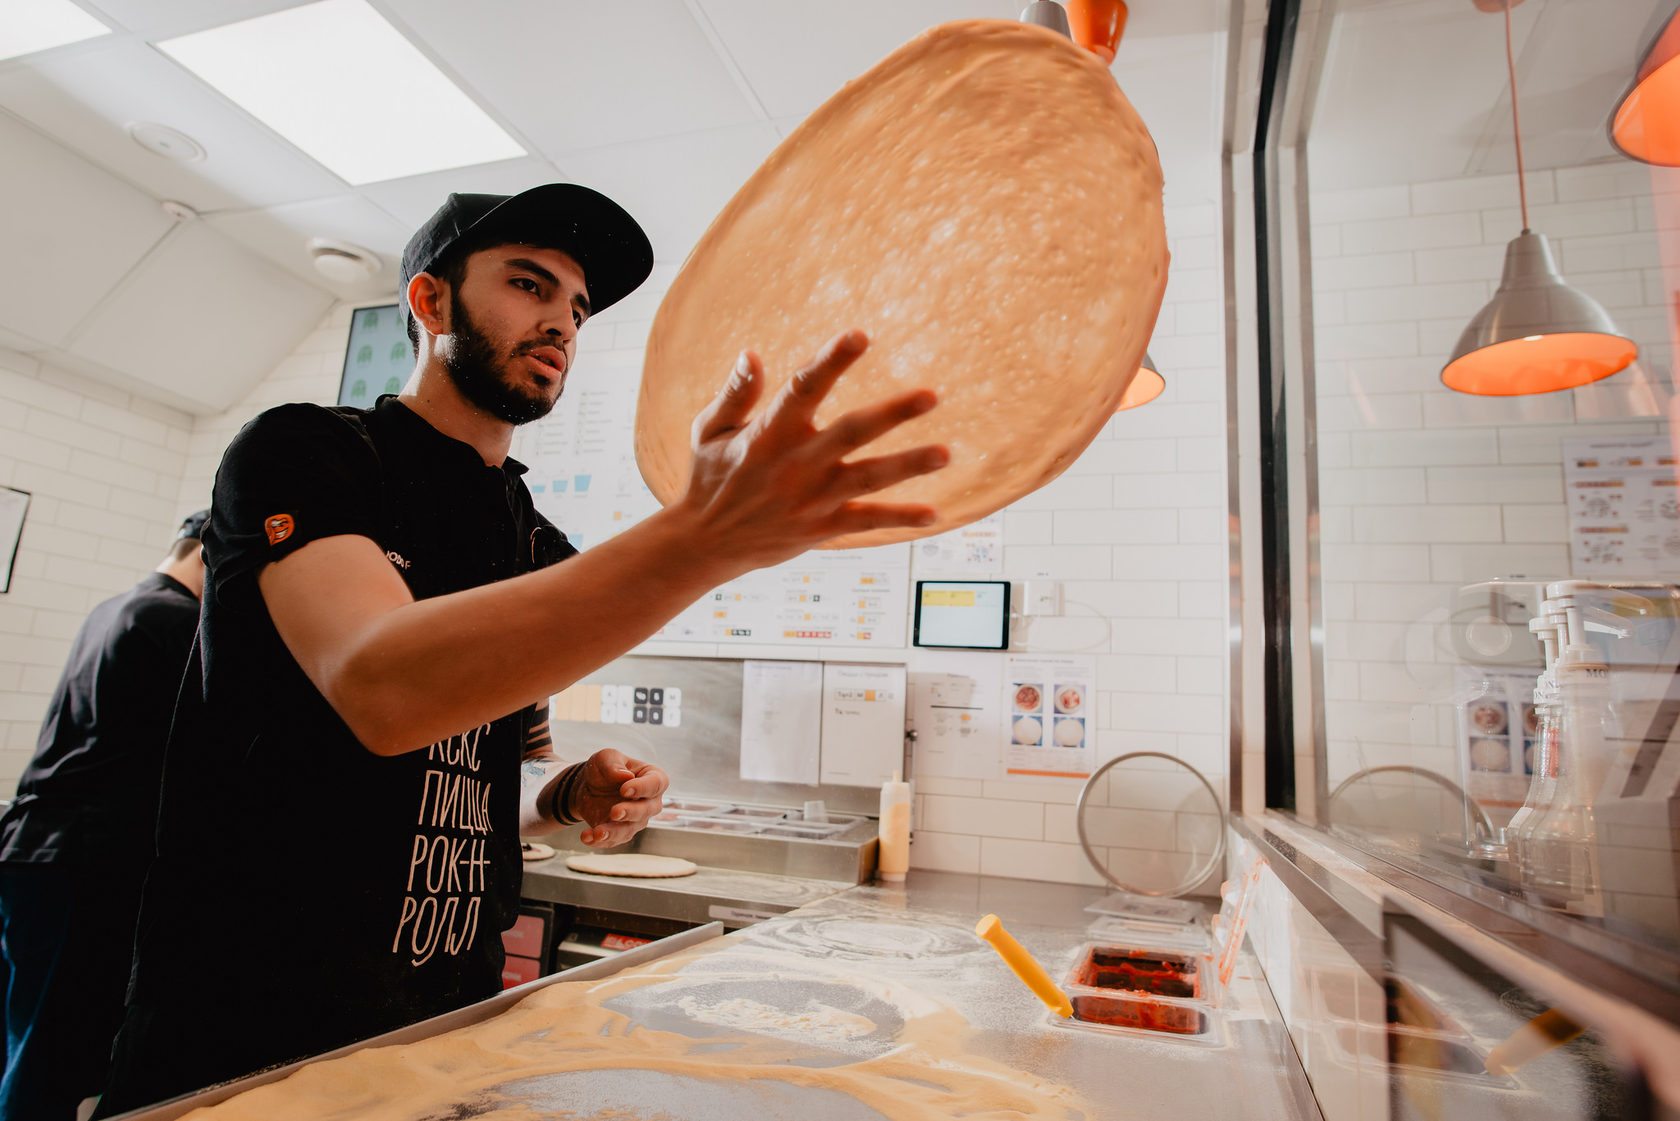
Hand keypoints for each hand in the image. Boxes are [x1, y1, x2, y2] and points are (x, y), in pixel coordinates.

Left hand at [571, 748, 668, 847]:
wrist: (588, 786)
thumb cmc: (604, 768)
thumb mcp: (605, 758)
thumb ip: (614, 764)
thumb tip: (625, 777)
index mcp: (652, 778)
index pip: (656, 784)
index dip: (643, 788)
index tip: (624, 789)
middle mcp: (650, 802)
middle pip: (647, 810)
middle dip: (632, 812)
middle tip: (615, 812)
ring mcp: (636, 820)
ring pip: (630, 829)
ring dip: (613, 832)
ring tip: (597, 831)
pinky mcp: (620, 833)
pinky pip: (612, 840)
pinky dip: (599, 840)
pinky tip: (586, 836)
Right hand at [678, 330, 949, 569]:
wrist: (705, 543)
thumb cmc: (710, 477)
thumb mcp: (710, 430)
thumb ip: (736, 393)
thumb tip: (751, 353)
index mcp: (771, 431)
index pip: (804, 387)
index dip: (832, 360)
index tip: (860, 335)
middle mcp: (797, 462)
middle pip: (852, 432)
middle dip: (893, 414)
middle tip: (931, 395)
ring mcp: (813, 497)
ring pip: (869, 477)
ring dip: (909, 465)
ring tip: (946, 453)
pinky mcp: (822, 527)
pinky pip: (867, 521)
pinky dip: (900, 518)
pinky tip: (935, 514)